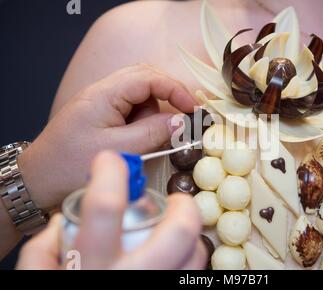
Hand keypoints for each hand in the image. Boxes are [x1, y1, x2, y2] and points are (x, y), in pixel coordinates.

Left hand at [17, 64, 195, 209]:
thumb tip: (182, 121)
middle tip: (182, 118)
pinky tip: (135, 141)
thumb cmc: (70, 166)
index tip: (192, 109)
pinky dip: (142, 122)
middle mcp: (103, 92)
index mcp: (104, 94)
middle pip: (146, 78)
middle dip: (167, 96)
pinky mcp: (103, 115)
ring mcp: (102, 102)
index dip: (175, 89)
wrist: (38, 181)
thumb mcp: (119, 150)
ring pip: (141, 96)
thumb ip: (153, 132)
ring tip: (143, 141)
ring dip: (152, 114)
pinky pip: (132, 110)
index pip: (148, 77)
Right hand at [17, 151, 205, 269]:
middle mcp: (129, 279)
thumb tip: (64, 220)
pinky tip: (176, 260)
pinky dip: (190, 262)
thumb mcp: (37, 277)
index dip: (110, 174)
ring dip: (191, 236)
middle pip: (177, 232)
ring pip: (195, 257)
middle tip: (175, 200)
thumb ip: (45, 247)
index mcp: (91, 268)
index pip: (104, 208)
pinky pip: (192, 278)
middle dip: (183, 206)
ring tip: (176, 231)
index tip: (111, 162)